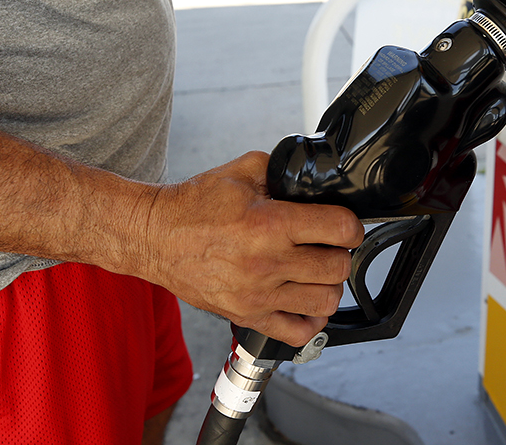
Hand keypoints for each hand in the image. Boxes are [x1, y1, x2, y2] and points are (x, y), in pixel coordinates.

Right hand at [139, 151, 364, 346]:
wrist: (154, 237)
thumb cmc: (193, 206)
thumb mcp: (240, 171)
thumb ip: (280, 172)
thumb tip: (310, 179)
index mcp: (269, 224)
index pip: (339, 229)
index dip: (351, 225)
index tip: (345, 225)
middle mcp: (267, 263)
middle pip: (337, 267)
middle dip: (341, 254)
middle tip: (329, 246)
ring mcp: (258, 295)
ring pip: (325, 302)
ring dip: (329, 286)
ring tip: (317, 273)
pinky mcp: (247, 316)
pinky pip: (297, 333)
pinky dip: (311, 320)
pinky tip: (305, 301)